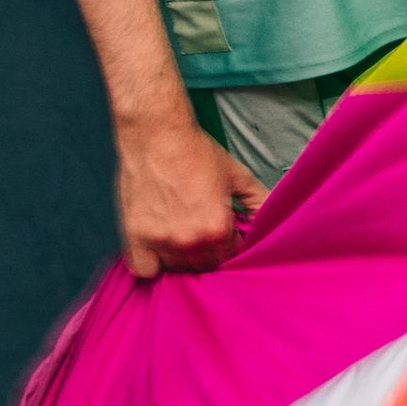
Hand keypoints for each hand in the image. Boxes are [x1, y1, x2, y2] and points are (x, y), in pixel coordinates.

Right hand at [115, 111, 262, 279]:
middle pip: (203, 266)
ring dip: (181, 258)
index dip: (229, 246)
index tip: (224, 236)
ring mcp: (160, 240)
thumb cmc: (196, 152)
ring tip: (181, 236)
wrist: (157, 135)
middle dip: (207, 253)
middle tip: (202, 234)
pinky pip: (144, 270)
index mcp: (217, 228)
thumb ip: (258, 201)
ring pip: (175, 268)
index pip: (229, 257)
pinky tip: (157, 250)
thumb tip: (270, 219)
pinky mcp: (136, 236)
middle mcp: (190, 240)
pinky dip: (151, 264)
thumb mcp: (237, 175)